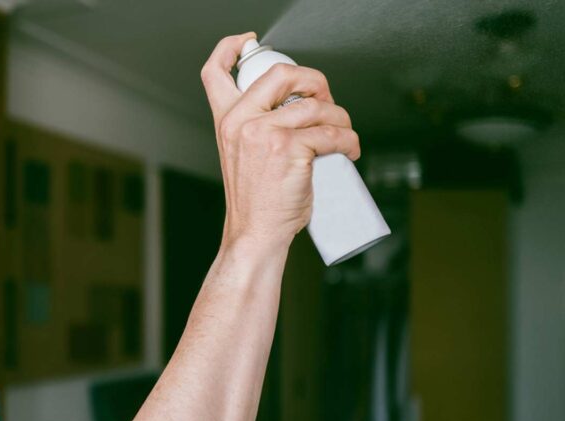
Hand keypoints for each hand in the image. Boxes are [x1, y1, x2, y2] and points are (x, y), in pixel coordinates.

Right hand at [200, 33, 360, 253]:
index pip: (215, 72)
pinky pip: (331, 132)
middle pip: (282, 74)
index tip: (248, 42)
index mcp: (226, 121)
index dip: (230, 48)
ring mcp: (265, 133)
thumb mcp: (242, 156)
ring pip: (316, 105)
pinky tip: (348, 150)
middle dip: (313, 80)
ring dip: (340, 117)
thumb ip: (256, 129)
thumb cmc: (256, 201)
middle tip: (325, 100)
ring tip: (343, 135)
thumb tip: (297, 108)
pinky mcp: (290, 148)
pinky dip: (348, 139)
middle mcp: (241, 122)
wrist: (255, 233)